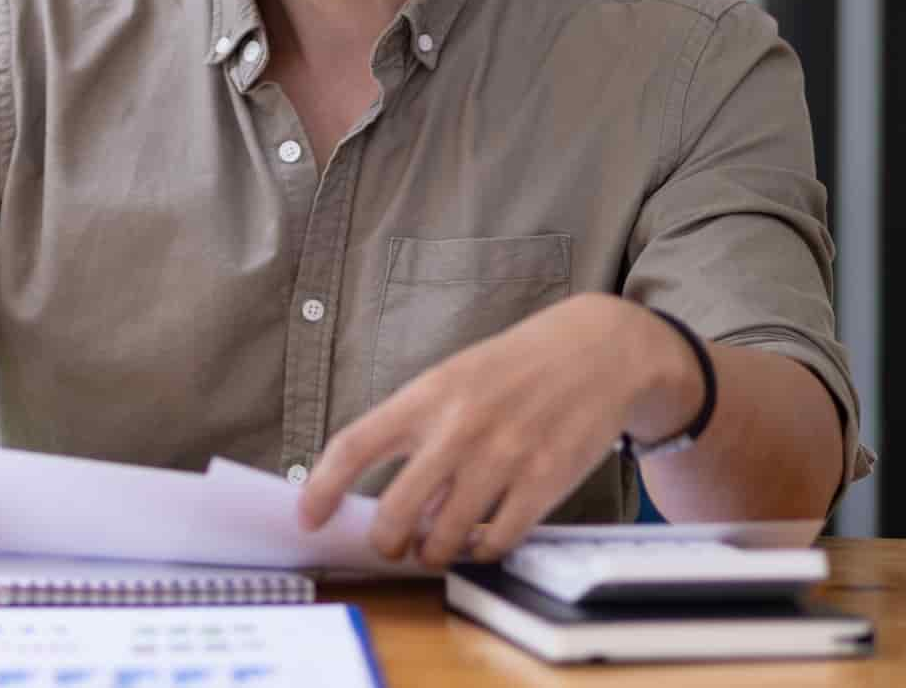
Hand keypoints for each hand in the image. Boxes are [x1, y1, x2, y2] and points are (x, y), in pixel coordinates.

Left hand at [296, 293, 699, 566]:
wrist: (597, 352)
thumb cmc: (515, 369)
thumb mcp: (455, 378)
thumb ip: (418, 429)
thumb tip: (382, 494)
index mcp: (427, 395)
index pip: (354, 445)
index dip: (321, 488)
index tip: (307, 517)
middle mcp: (460, 427)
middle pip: (396, 510)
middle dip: (384, 543)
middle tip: (389, 547)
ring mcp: (503, 457)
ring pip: (445, 537)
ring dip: (433, 553)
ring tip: (437, 547)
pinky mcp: (544, 482)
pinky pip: (497, 541)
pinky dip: (481, 551)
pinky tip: (481, 540)